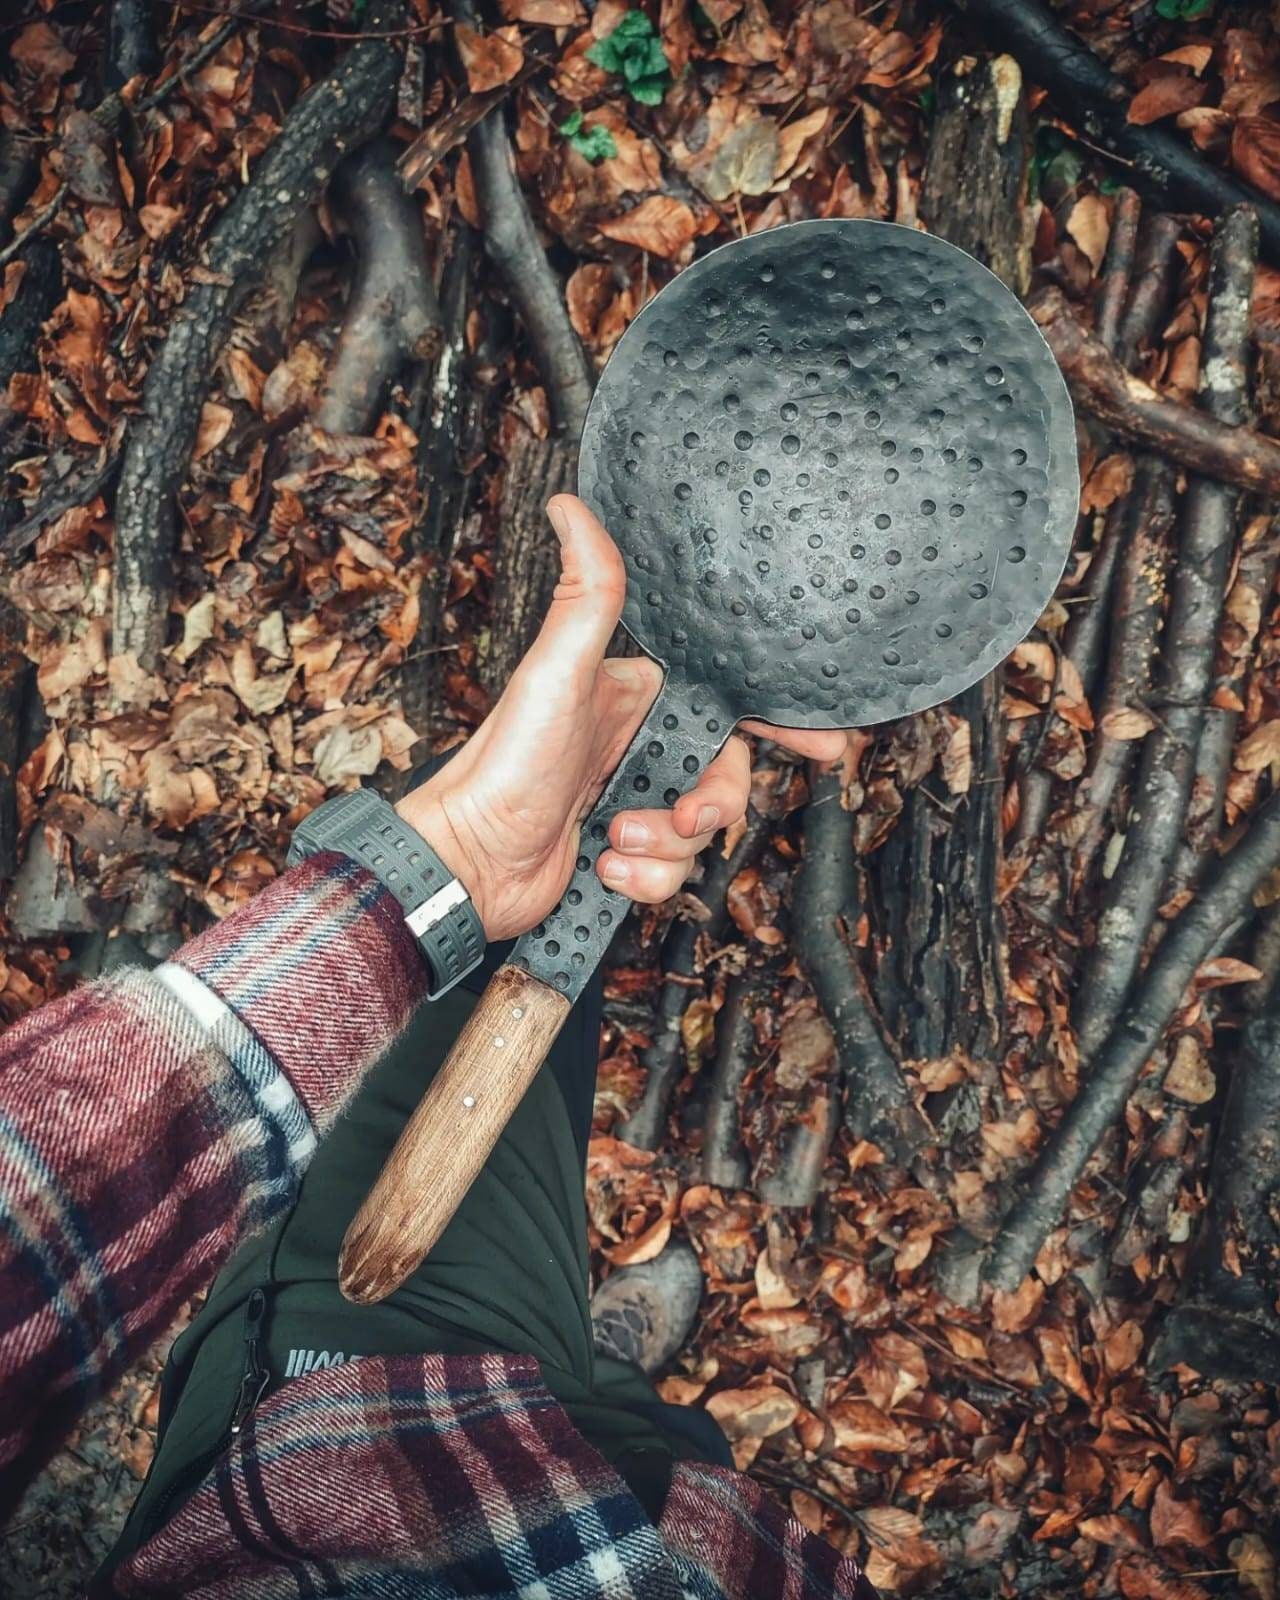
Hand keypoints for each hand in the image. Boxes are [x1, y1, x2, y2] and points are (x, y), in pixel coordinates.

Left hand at [396, 494, 846, 940]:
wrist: (466, 863)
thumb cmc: (504, 765)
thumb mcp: (555, 671)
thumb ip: (587, 595)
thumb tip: (572, 507)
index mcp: (634, 698)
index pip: (726, 702)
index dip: (780, 724)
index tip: (825, 745)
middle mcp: (637, 747)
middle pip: (726, 776)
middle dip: (713, 805)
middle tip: (687, 816)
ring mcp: (632, 801)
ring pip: (700, 832)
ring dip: (666, 846)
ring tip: (617, 837)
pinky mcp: (624, 853)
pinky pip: (672, 873)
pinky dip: (646, 877)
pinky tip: (607, 865)